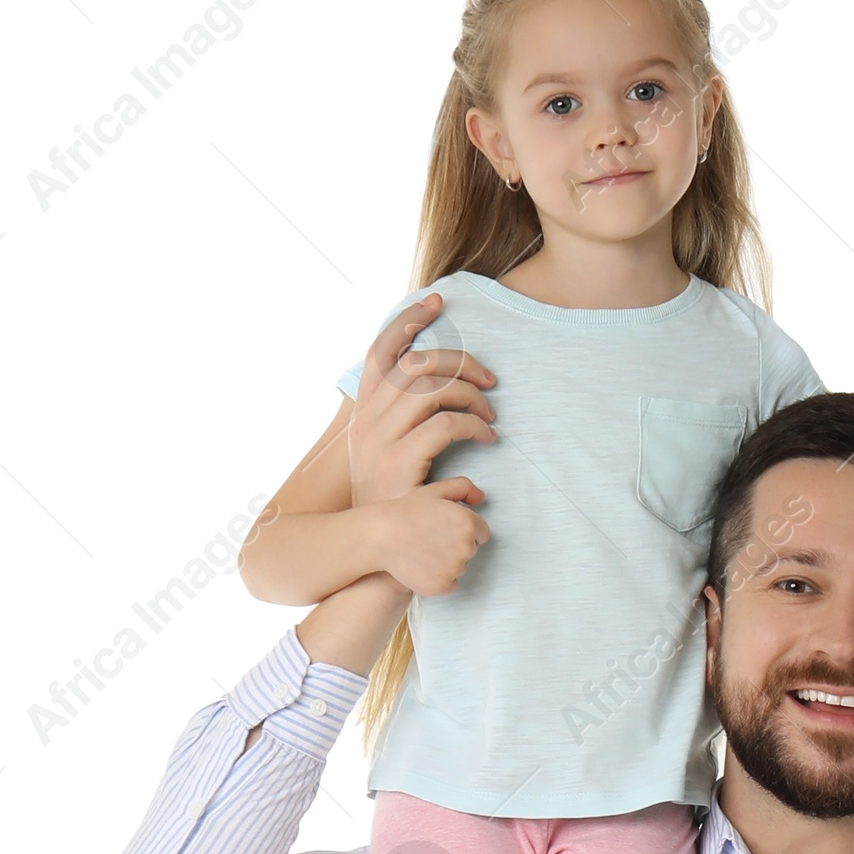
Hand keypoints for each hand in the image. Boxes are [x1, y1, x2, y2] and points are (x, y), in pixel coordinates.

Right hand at [347, 295, 497, 509]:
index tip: (438, 302)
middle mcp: (366, 421)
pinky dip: (473, 425)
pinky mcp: (400, 463)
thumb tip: (432, 388)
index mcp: (363, 412)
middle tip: (490, 380)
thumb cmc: (394, 504)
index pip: (381, 349)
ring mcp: (380, 441)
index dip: (408, 319)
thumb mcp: (390, 456)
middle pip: (415, 364)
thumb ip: (404, 422)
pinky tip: (487, 437)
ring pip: (431, 389)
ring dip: (470, 395)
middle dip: (459, 362)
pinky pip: (444, 424)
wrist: (374, 552)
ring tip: (490, 416)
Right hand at [377, 477, 489, 597]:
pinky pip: (451, 585)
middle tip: (430, 539)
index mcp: (468, 523)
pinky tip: (423, 566)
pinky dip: (440, 579)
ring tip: (424, 551)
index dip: (464, 530)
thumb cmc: (406, 510)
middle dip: (456, 546)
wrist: (381, 536)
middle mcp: (466, 547)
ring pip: (460, 568)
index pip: (481, 533)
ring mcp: (455, 569)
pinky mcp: (443, 586)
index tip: (445, 529)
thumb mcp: (435, 490)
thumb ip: (463, 488)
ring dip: (448, 563)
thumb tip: (481, 497)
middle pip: (471, 551)